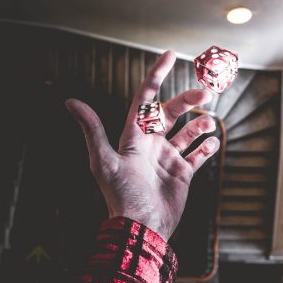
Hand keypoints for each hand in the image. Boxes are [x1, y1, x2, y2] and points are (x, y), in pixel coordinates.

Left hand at [65, 50, 219, 240]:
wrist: (141, 228)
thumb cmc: (121, 196)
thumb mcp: (103, 161)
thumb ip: (92, 130)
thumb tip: (70, 102)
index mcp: (133, 136)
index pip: (146, 98)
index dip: (156, 75)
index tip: (169, 54)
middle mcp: (150, 143)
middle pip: (171, 112)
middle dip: (187, 100)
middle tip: (206, 95)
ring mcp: (167, 158)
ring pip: (187, 131)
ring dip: (199, 123)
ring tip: (207, 124)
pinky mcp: (181, 173)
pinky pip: (197, 154)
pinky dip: (207, 146)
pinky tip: (212, 142)